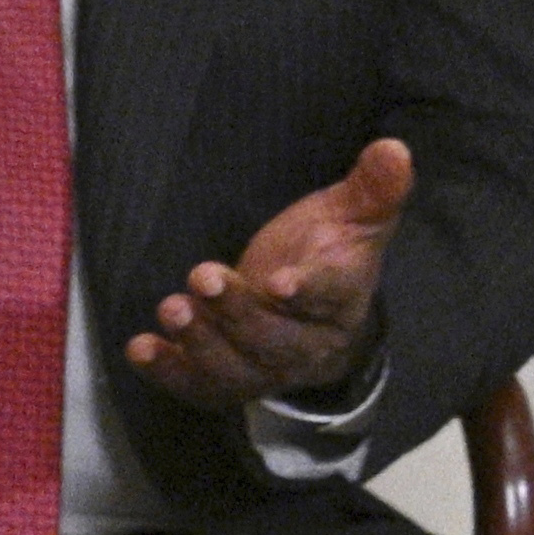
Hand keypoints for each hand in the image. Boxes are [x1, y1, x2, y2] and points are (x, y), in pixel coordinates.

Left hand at [126, 137, 409, 409]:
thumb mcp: (351, 218)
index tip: (281, 282)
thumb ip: (372, 188)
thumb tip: (394, 147)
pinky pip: (199, 387)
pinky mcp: (227, 382)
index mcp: (343, 300)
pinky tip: (139, 348)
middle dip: (236, 312)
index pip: (330, 295)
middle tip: (201, 278)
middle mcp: (308, 345)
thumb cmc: (327, 254)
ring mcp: (265, 370)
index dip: (307, 289)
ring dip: (199, 342)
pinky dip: (168, 371)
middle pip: (273, 339)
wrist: (314, 318)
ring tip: (172, 308)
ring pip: (235, 370)